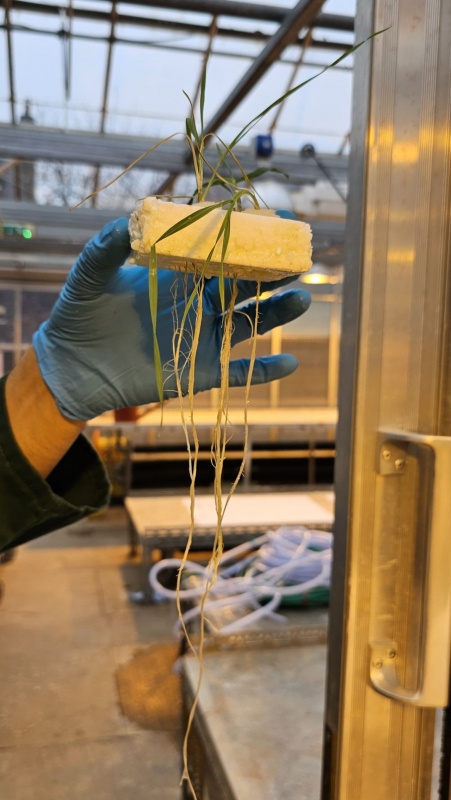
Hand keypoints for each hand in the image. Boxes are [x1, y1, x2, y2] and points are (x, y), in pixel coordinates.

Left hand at [33, 217, 309, 420]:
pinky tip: (290, 363)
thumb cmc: (81, 315)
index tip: (273, 223)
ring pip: (249, 323)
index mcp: (180, 275)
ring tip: (302, 298)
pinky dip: (264, 371)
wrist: (73, 366)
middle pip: (245, 285)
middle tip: (298, 256)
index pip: (221, 254)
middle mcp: (199, 304)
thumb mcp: (90, 277)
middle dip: (272, 271)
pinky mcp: (202, 372)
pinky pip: (240, 373)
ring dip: (277, 313)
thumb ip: (106, 248)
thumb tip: (128, 221)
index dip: (247, 240)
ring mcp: (204, 338)